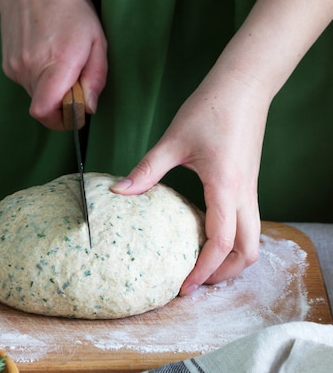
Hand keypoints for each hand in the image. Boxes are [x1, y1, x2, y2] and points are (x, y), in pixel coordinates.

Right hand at [0, 0, 107, 129]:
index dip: (63, 121)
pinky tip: (47, 52)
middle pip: (45, 109)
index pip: (46, 113)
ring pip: (37, 96)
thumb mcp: (96, 39)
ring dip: (52, 89)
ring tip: (61, 58)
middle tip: (77, 77)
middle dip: (63, 103)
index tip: (77, 112)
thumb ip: (95, 77)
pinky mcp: (7, 64)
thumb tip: (88, 108)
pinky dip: (40, 78)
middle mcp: (30, 69)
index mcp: (56, 64)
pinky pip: (27, 83)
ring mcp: (15, 67)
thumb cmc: (69, 5)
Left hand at [111, 66, 267, 290]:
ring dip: (232, 256)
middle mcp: (244, 194)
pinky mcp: (248, 181)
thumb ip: (147, 170)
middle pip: (249, 251)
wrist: (244, 85)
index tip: (183, 287)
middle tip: (196, 279)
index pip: (221, 243)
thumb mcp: (175, 140)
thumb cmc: (212, 108)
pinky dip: (233, 237)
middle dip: (226, 272)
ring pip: (253, 237)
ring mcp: (250, 189)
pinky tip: (206, 230)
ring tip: (202, 262)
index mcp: (226, 187)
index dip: (203, 270)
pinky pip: (247, 221)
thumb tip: (119, 192)